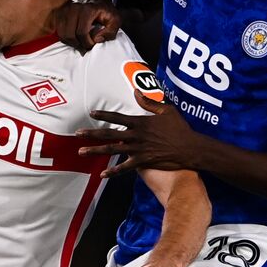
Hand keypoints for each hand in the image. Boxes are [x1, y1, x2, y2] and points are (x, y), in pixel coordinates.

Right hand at [52, 0, 121, 51]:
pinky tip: (74, 38)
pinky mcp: (59, 12)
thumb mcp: (115, 19)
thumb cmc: (104, 8)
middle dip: (78, 45)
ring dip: (71, 42)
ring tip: (80, 44)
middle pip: (70, 35)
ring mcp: (64, 9)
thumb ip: (110, 32)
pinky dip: (65, 37)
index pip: (82, 33)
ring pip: (62, 34)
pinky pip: (58, 30)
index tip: (92, 45)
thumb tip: (96, 39)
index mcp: (87, 9)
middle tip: (85, 48)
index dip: (87, 43)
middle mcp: (73, 8)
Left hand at [78, 90, 202, 175]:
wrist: (190, 148)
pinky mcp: (143, 161)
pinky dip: (113, 171)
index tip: (91, 114)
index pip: (118, 117)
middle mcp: (136, 135)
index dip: (104, 115)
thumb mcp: (166, 110)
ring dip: (95, 151)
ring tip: (81, 152)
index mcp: (140, 122)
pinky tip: (102, 174)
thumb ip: (149, 102)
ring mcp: (138, 149)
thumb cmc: (180, 128)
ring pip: (112, 150)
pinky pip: (125, 167)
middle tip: (77, 133)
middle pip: (109, 134)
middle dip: (91, 134)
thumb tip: (137, 92)